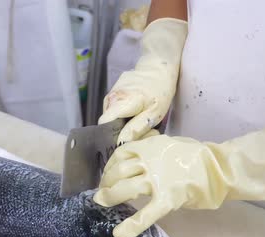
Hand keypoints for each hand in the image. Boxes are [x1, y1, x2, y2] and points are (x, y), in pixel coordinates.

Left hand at [94, 112, 264, 236]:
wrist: (221, 167)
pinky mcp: (168, 199)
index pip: (121, 153)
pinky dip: (131, 225)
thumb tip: (135, 160)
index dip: (110, 165)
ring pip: (126, 187)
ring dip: (111, 196)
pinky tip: (119, 233)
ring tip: (102, 203)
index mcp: (151, 146)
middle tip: (101, 191)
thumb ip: (151, 150)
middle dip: (106, 181)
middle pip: (119, 170)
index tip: (107, 174)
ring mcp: (159, 180)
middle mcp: (150, 160)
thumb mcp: (169, 145)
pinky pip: (146, 214)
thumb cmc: (197, 157)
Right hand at [98, 18, 187, 142]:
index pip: (104, 125)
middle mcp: (111, 97)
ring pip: (111, 115)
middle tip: (136, 129)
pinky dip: (123, 112)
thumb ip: (136, 128)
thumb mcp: (154, 113)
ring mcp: (110, 93)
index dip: (111, 136)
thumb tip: (121, 143)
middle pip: (108, 122)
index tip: (123, 140)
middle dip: (119, 129)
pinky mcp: (113, 90)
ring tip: (137, 117)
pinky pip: (114, 107)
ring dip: (122, 120)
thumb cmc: (160, 90)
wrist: (159, 66)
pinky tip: (135, 107)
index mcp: (120, 102)